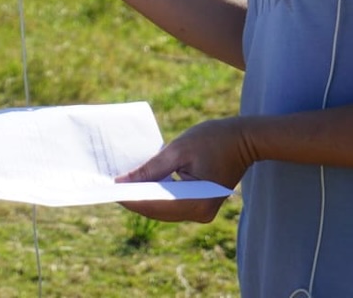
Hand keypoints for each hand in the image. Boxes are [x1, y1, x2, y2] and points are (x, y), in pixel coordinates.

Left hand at [115, 117, 253, 222]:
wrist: (245, 138)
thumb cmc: (213, 138)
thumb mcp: (177, 150)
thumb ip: (150, 169)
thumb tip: (123, 182)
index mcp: (196, 203)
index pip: (153, 205)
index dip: (128, 198)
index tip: (107, 188)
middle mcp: (199, 214)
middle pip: (156, 211)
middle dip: (133, 198)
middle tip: (110, 185)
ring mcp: (201, 212)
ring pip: (162, 209)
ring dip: (143, 197)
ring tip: (121, 182)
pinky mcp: (200, 205)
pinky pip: (172, 204)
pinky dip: (156, 195)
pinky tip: (141, 182)